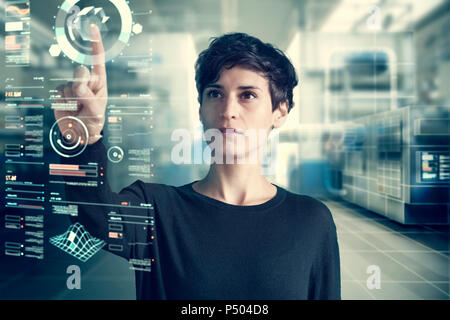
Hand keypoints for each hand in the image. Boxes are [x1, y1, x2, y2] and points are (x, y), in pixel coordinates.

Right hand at [54, 24, 107, 144]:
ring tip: (78, 108)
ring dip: (72, 99)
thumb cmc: (94, 122)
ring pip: (68, 85)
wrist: (80, 134)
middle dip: (80, 85)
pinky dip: (63, 102)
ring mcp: (72, 85)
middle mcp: (86, 81)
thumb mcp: (96, 111)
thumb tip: (78, 83)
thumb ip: (88, 96)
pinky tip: (69, 108)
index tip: (92, 28)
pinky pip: (58, 92)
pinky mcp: (60, 91)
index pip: (98, 61)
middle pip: (80, 72)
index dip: (95, 44)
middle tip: (83, 100)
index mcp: (99, 82)